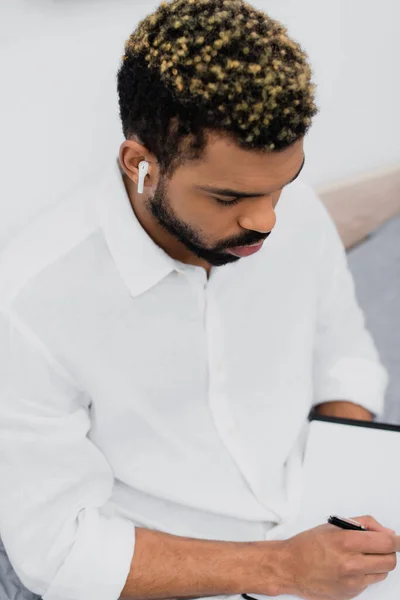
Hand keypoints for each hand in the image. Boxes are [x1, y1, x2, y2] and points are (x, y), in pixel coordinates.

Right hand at [274, 515, 397, 599]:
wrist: (289, 568)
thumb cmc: (307, 545)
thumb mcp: (333, 526)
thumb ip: (362, 525)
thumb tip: (386, 532)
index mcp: (345, 542)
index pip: (386, 543)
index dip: (397, 540)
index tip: (399, 540)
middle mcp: (351, 564)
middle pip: (390, 560)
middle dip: (388, 551)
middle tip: (378, 545)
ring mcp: (352, 582)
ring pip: (382, 572)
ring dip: (378, 563)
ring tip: (361, 556)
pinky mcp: (351, 594)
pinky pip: (369, 582)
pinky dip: (365, 573)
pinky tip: (350, 567)